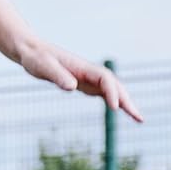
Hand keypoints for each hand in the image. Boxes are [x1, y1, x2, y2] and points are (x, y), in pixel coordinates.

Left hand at [18, 39, 143, 122]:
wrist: (31, 51)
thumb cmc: (36, 58)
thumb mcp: (43, 67)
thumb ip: (58, 76)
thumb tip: (73, 87)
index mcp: (82, 67)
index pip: (105, 79)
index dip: (112, 93)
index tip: (115, 108)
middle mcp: (88, 72)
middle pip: (114, 85)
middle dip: (127, 101)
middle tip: (139, 118)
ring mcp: (86, 77)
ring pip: (111, 90)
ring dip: (124, 103)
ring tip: (138, 118)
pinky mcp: (81, 83)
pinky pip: (101, 92)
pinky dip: (112, 101)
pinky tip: (117, 111)